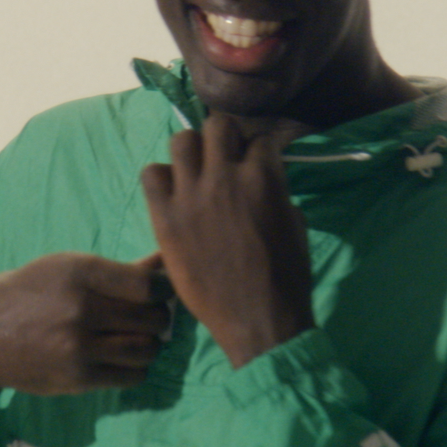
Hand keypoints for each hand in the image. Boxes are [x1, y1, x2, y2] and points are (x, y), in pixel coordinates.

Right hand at [0, 252, 170, 396]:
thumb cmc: (24, 293)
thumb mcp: (64, 268)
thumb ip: (116, 271)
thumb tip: (164, 261)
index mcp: (80, 272)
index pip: (149, 284)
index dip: (166, 288)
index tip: (162, 291)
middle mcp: (82, 308)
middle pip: (153, 318)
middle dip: (159, 317)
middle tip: (149, 316)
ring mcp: (80, 346)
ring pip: (147, 349)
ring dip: (149, 344)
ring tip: (136, 337)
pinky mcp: (78, 377)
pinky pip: (131, 376)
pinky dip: (135, 368)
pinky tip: (122, 358)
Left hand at [140, 113, 314, 367]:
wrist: (258, 321)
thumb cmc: (286, 277)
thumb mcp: (295, 225)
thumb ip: (276, 193)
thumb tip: (263, 179)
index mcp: (263, 177)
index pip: (261, 139)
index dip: (260, 149)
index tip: (257, 160)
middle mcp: (224, 177)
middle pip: (218, 126)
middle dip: (226, 138)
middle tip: (227, 160)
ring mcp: (191, 196)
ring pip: (181, 141)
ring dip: (192, 152)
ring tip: (197, 173)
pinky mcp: (165, 218)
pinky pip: (151, 175)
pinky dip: (162, 179)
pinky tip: (174, 195)